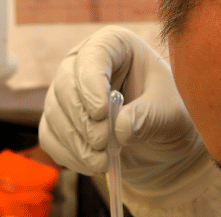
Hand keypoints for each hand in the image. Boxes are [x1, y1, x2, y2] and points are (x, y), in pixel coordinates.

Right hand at [39, 26, 209, 197]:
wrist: (162, 145)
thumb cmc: (169, 116)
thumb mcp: (171, 115)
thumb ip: (149, 118)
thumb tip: (120, 129)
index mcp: (116, 47)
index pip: (93, 54)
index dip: (91, 83)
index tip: (101, 113)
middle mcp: (85, 64)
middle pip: (65, 85)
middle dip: (82, 119)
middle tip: (102, 143)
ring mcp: (68, 93)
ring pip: (54, 113)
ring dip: (76, 142)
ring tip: (102, 161)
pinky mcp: (60, 122)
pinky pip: (50, 137)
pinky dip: (69, 155)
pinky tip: (92, 165)